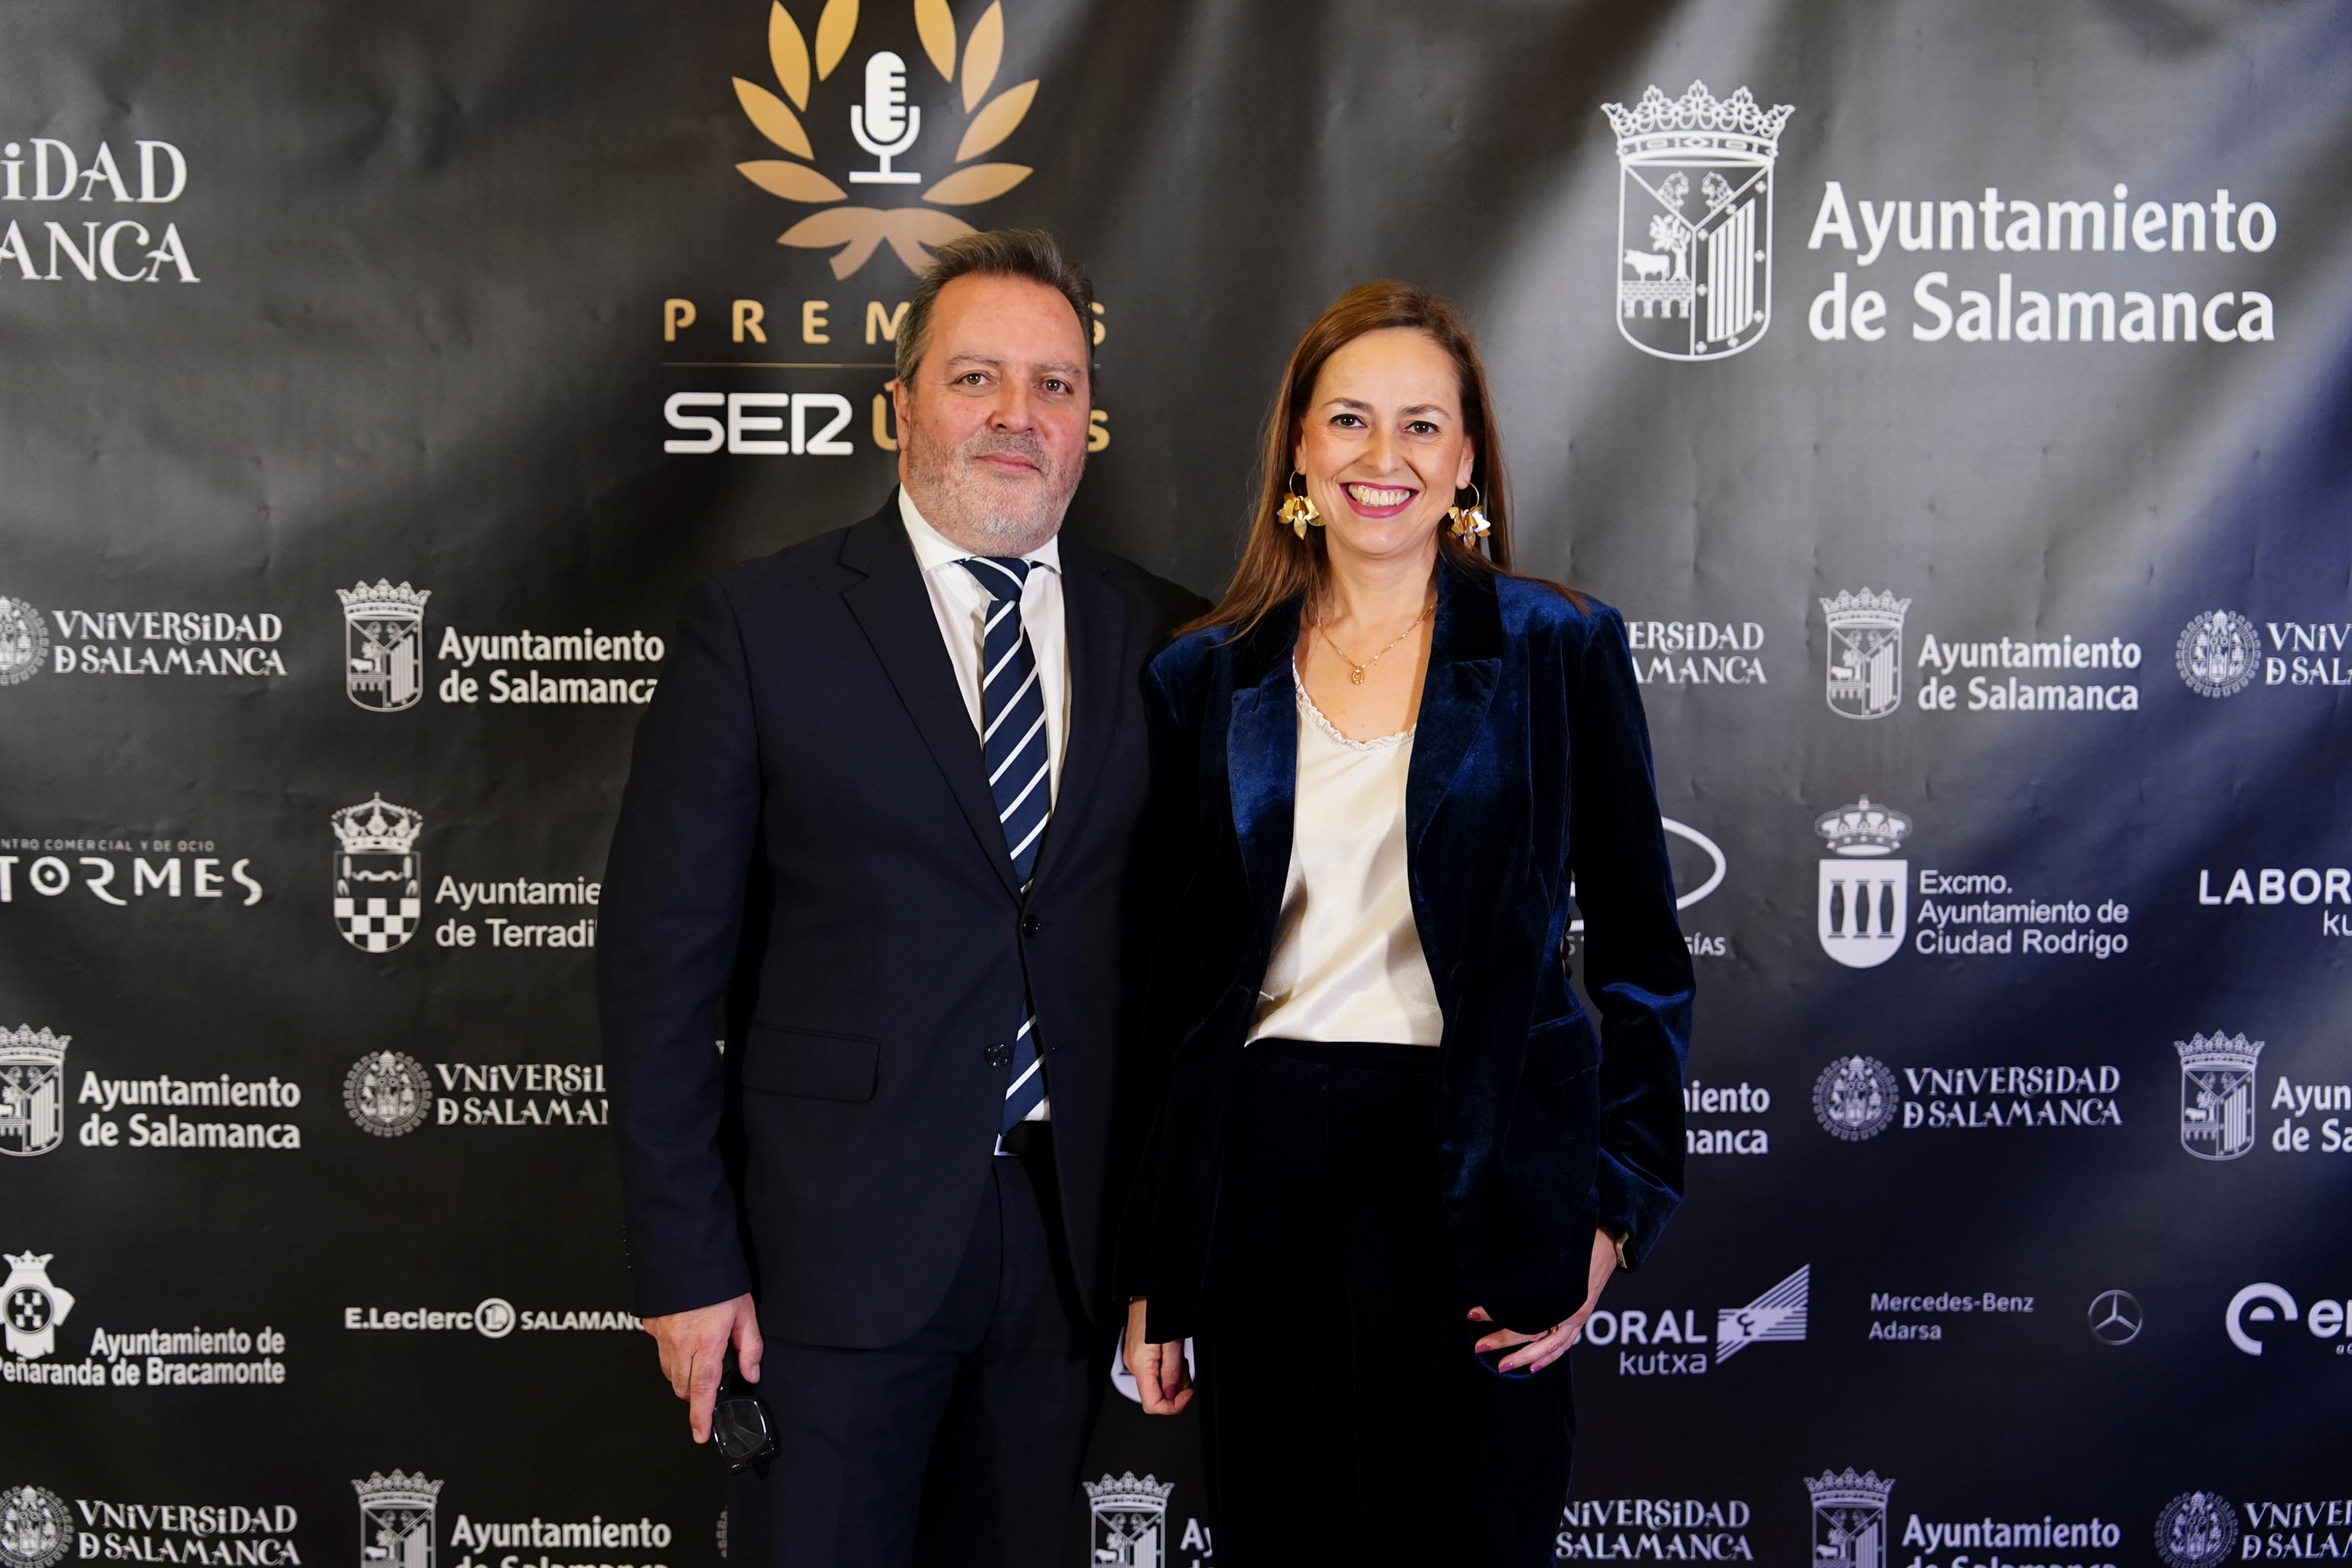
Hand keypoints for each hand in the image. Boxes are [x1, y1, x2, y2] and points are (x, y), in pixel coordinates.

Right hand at [644, 1292, 762, 1443]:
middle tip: (707, 1388)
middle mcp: (680, 1343)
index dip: (701, 1416)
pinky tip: (683, 1339)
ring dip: (682, 1376)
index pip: (702, 1391)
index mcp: (706, 1343)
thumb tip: (752, 1374)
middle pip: (683, 1387)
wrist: (686, 1253)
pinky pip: (659, 1351)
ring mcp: (661, 1336)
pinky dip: (671, 1353)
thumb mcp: (745, 1312)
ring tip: (698, 1362)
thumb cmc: (719, 1280)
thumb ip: (750, 1346)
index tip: (700, 1435)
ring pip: (669, 1372)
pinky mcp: (650, 1326)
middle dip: (694, 1395)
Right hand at [1122, 1298, 1192, 1415]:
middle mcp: (1134, 1366)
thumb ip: (1172, 1371)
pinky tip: (1173, 1353)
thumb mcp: (1172, 1342)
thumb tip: (1172, 1394)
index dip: (1173, 1406)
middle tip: (1186, 1369)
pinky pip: (1154, 1371)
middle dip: (1176, 1388)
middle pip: (1156, 1395)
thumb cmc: (1156, 1311)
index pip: (1153, 1404)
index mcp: (1140, 1366)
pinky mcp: (1138, 1354)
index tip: (1189, 1395)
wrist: (1146, 1291)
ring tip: (1180, 1356)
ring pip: (1157, 1383)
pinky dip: (1167, 1368)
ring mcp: (1135, 1360)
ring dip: (1173, 1376)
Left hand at [1470, 1226, 1620, 1374]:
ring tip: (1502, 1366)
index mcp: (1562, 1293)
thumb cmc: (1580, 1242)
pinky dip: (1548, 1357)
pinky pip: (1563, 1345)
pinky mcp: (1580, 1319)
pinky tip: (1534, 1366)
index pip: (1523, 1311)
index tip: (1473, 1314)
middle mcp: (1571, 1310)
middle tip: (1479, 1347)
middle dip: (1504, 1341)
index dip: (1495, 1314)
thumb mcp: (1552, 1251)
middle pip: (1533, 1333)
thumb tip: (1499, 1271)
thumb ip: (1531, 1266)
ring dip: (1524, 1357)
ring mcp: (1577, 1317)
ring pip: (1549, 1347)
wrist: (1608, 1243)